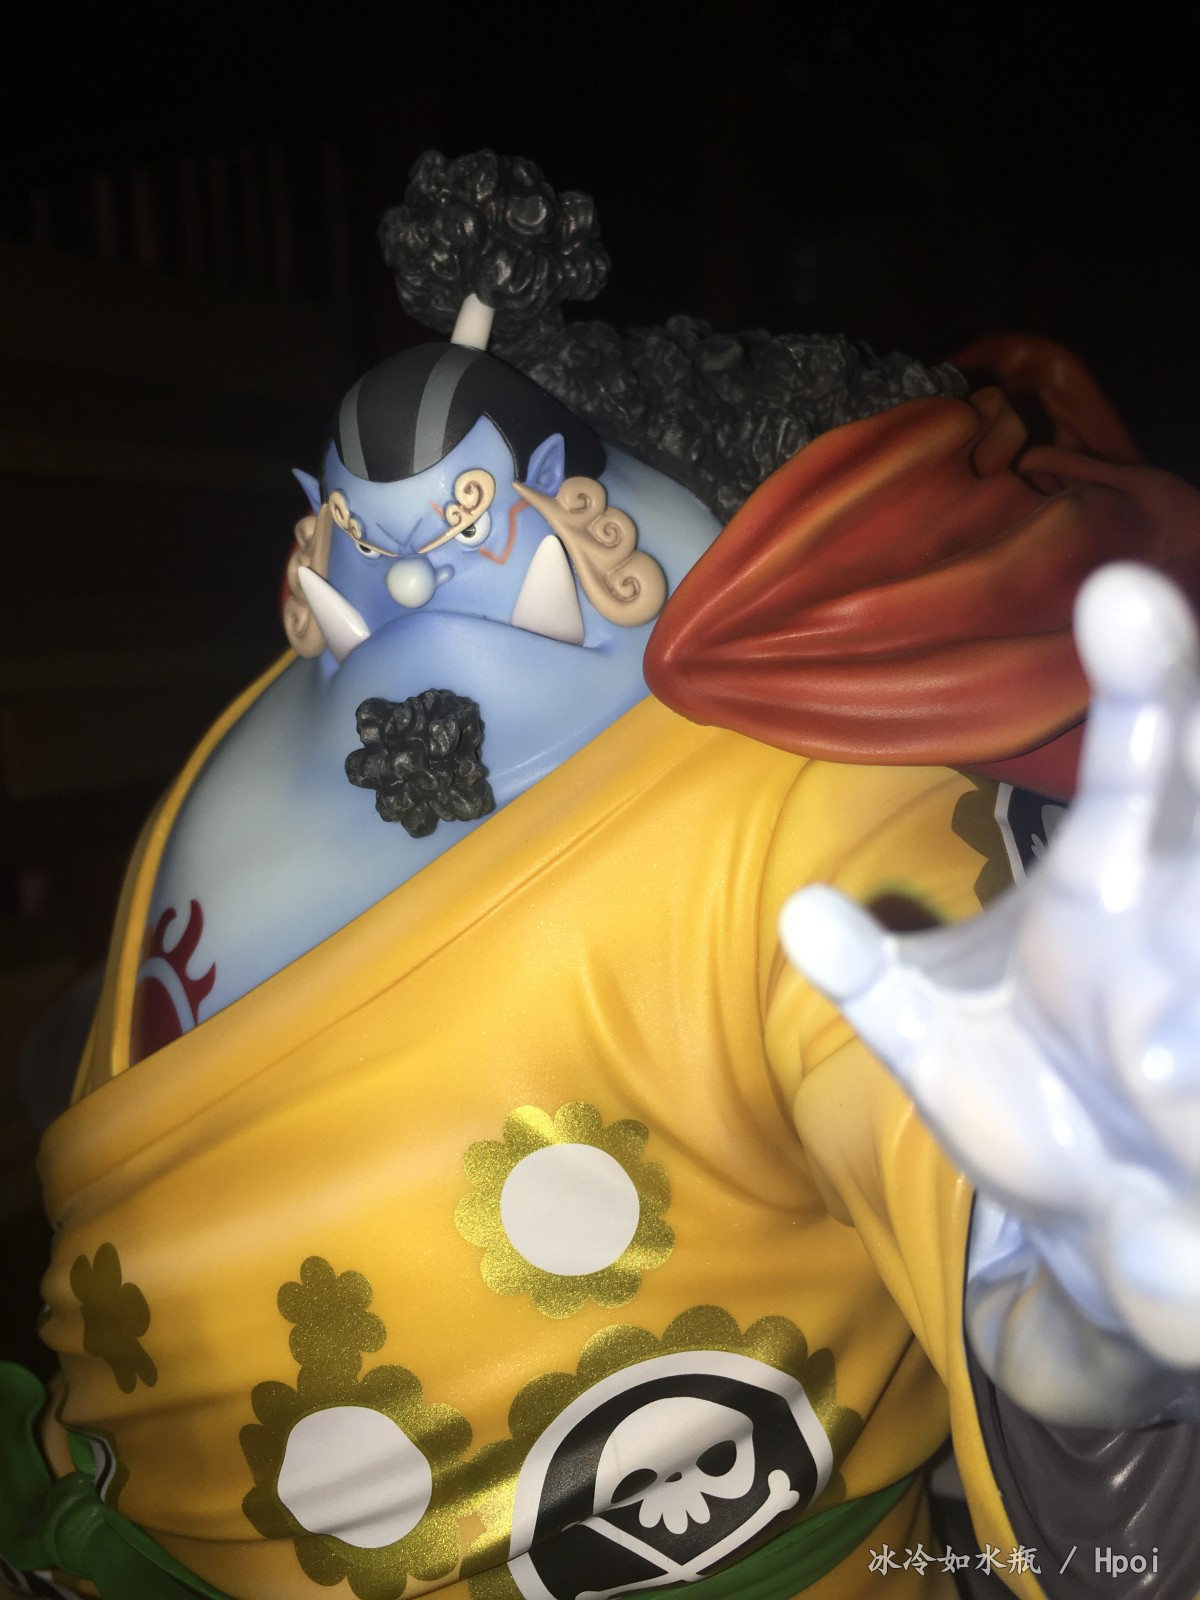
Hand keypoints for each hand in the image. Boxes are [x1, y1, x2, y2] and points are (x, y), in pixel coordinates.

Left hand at [780, 564, 1199, 1419]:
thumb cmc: (1027, 1097)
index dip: (1144, 679)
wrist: (1100, 1223)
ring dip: (1178, 1016)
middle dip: (1180, 726)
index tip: (1117, 590)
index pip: (1138, 766)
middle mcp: (1184, 921)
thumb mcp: (935, 1034)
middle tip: (1141, 611)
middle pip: (1199, 805)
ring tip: (1147, 1072)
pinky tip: (1149, 1193)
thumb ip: (879, 976)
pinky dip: (1175, 1160)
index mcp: (1113, 884)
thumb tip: (800, 912)